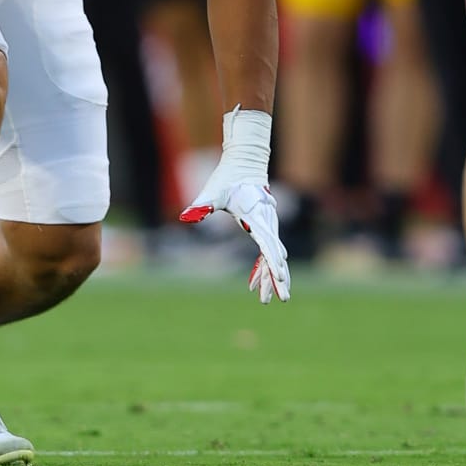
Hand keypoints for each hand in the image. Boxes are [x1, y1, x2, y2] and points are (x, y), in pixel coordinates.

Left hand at [179, 107, 289, 303]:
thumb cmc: (228, 179)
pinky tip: (258, 283)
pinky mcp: (265, 229)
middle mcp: (267, 225)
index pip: (268, 244)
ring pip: (274, 257)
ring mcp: (268, 228)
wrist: (244, 166)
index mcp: (257, 218)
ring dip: (273, 277)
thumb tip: (185, 216)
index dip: (273, 262)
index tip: (280, 277)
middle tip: (279, 299)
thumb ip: (201, 206)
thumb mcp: (213, 193)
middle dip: (277, 278)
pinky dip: (265, 268)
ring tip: (275, 299)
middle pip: (275, 256)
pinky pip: (267, 253)